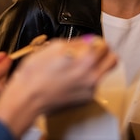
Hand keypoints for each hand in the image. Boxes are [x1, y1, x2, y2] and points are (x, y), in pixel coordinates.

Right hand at [0, 35, 116, 136]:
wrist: (27, 98)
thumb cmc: (35, 74)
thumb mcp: (53, 47)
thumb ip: (76, 42)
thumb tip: (87, 40)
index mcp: (86, 59)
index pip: (103, 44)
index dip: (94, 41)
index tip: (89, 42)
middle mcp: (92, 75)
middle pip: (112, 59)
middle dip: (104, 53)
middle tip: (92, 52)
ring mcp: (90, 89)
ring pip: (104, 73)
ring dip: (97, 66)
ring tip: (79, 66)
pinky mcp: (86, 100)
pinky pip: (94, 85)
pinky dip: (87, 80)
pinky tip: (72, 78)